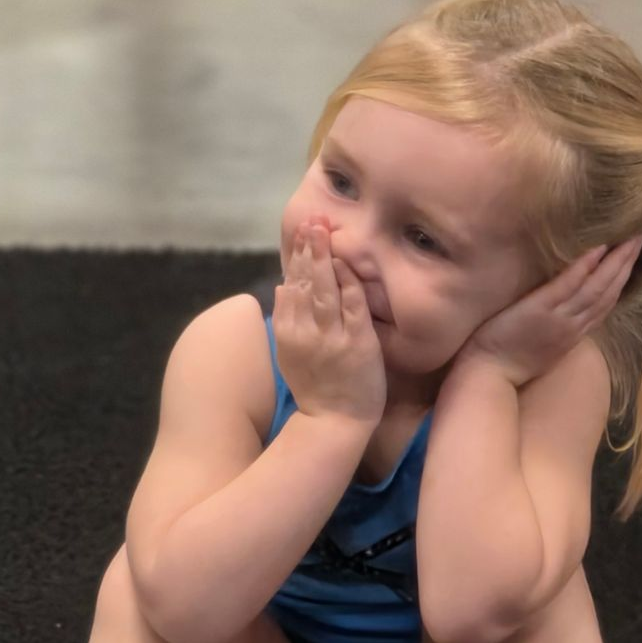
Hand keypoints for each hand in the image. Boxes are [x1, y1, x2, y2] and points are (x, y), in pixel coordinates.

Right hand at [273, 219, 386, 427]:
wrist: (335, 422)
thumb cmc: (316, 387)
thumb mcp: (289, 354)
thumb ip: (287, 319)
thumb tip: (283, 286)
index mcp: (287, 332)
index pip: (290, 286)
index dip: (295, 257)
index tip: (300, 231)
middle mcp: (305, 331)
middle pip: (305, 283)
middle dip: (308, 249)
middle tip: (312, 220)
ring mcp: (332, 337)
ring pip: (325, 290)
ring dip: (324, 258)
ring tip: (323, 230)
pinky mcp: (358, 343)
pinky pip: (353, 306)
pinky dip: (349, 282)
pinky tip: (348, 261)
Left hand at [456, 238, 641, 388]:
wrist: (489, 375)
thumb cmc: (509, 362)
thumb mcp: (544, 348)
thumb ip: (558, 328)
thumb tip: (566, 307)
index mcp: (575, 333)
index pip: (605, 304)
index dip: (622, 281)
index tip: (633, 260)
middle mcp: (575, 325)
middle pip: (608, 292)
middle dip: (626, 265)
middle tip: (641, 239)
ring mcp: (560, 318)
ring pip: (596, 287)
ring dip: (616, 262)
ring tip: (630, 239)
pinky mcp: (541, 309)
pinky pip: (568, 285)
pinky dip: (585, 267)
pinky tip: (599, 248)